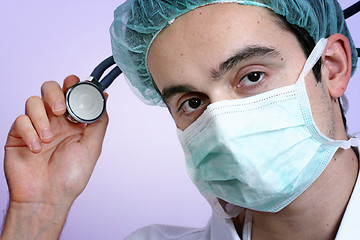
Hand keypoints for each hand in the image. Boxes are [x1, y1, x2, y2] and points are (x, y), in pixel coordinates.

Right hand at [2, 75, 108, 238]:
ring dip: (41, 118)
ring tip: (49, 139)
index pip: (71, 94)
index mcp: (73, 122)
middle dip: (54, 94)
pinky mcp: (19, 135)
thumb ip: (98, 121)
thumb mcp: (92, 146)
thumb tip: (104, 97)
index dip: (73, 84)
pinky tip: (37, 149)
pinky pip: (20, 121)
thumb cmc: (71, 176)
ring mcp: (36, 126)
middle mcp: (55, 121)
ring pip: (33, 101)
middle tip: (59, 111)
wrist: (47, 197)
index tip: (74, 83)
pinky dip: (29, 132)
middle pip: (50, 90)